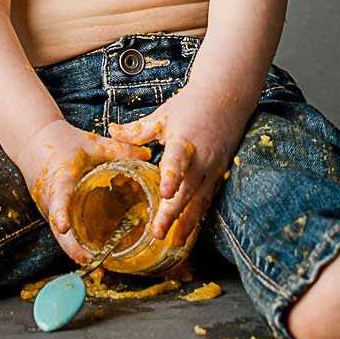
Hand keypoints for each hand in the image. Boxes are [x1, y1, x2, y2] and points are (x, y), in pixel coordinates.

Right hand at [19, 120, 152, 266]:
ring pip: (58, 233)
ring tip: (96, 262)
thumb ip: (120, 150)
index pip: (58, 197)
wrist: (32, 141)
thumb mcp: (92, 143)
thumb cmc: (62, 141)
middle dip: (72, 246)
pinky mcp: (49, 212)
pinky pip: (60, 231)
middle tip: (91, 260)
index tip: (64, 226)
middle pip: (57, 227)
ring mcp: (47, 207)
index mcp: (60, 178)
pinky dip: (72, 242)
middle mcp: (49, 197)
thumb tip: (148, 154)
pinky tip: (90, 253)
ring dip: (73, 248)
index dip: (61, 212)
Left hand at [108, 86, 250, 240]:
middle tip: (158, 233)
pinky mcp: (220, 174)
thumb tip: (111, 132)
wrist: (228, 96)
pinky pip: (208, 199)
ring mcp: (214, 168)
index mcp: (185, 140)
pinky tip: (188, 232)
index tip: (164, 193)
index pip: (178, 160)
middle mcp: (202, 158)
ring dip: (187, 222)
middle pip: (188, 189)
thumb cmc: (192, 104)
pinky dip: (199, 216)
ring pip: (201, 200)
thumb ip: (138, 130)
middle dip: (173, 213)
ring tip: (174, 242)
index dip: (171, 176)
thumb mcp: (163, 114)